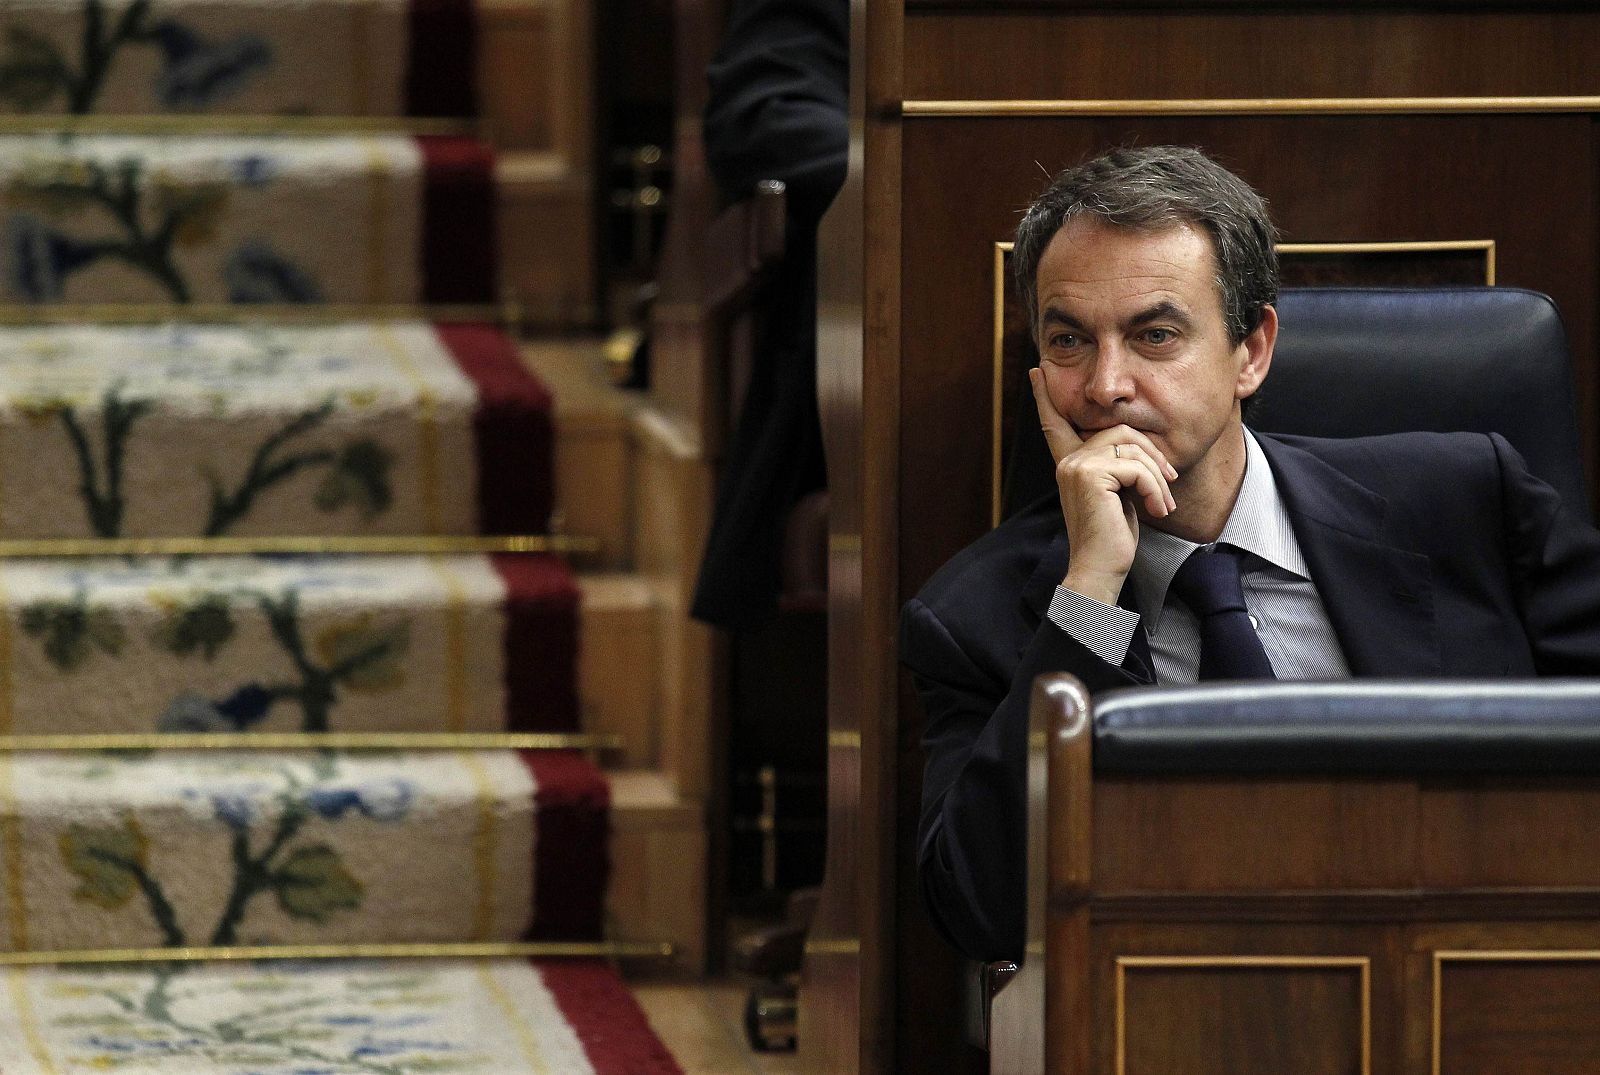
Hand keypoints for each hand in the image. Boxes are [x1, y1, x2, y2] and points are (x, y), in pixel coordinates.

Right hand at [1030, 368, 1176, 604]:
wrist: (1100, 570)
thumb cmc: (1112, 539)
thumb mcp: (1118, 496)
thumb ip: (1118, 468)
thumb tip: (1139, 448)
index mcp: (1070, 464)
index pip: (1056, 424)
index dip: (1045, 396)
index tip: (1037, 370)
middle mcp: (1068, 461)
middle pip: (1122, 431)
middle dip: (1153, 455)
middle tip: (1168, 483)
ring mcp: (1076, 466)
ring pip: (1133, 447)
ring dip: (1158, 476)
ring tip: (1162, 503)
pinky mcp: (1090, 475)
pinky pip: (1136, 466)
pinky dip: (1154, 487)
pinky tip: (1156, 508)